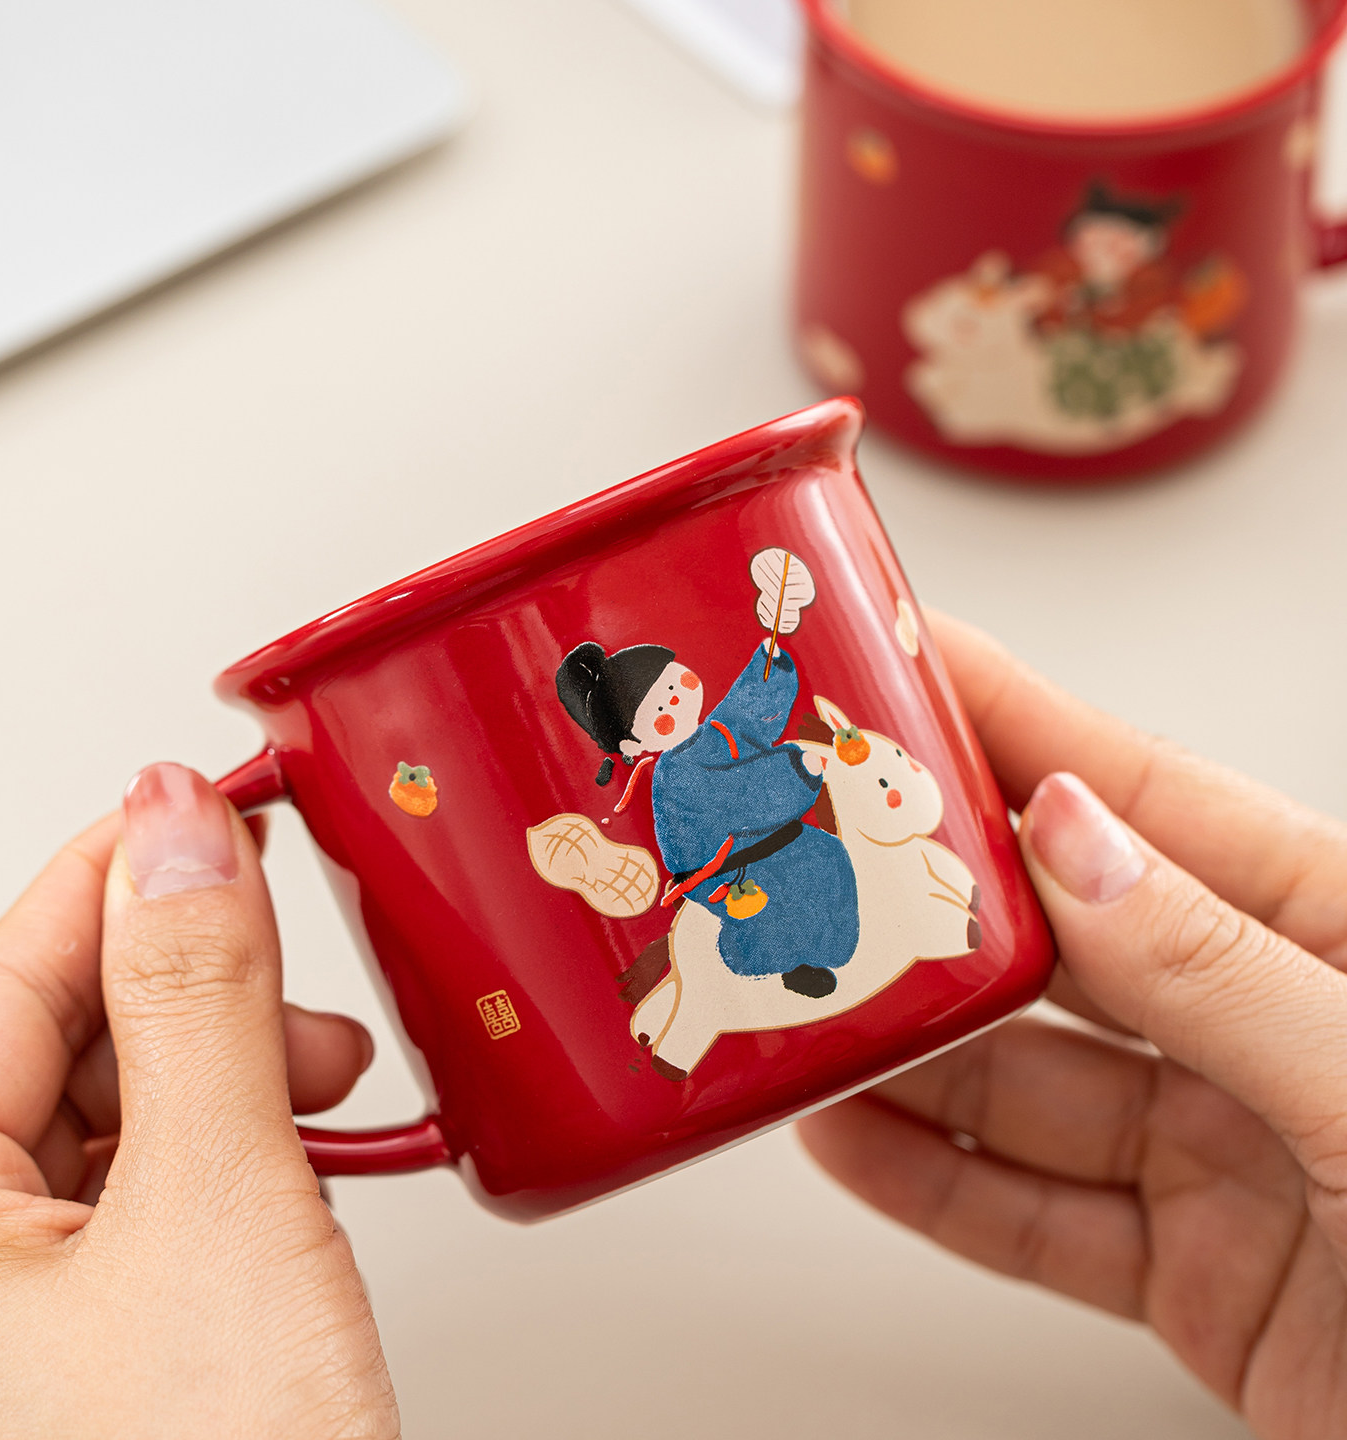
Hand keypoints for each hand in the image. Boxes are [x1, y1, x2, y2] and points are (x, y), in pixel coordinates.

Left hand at [0, 763, 395, 1437]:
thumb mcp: (217, 1211)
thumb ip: (195, 1002)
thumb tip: (178, 835)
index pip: (0, 975)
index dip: (118, 869)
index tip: (208, 798)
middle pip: (54, 1034)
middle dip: (192, 977)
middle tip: (291, 946)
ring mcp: (9, 1312)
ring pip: (116, 1105)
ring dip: (229, 1062)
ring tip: (323, 1070)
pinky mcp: (97, 1336)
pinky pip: (156, 1180)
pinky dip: (241, 1140)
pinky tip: (307, 1141)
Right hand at [799, 614, 1346, 1439]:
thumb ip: (1220, 968)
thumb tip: (1078, 840)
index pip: (1149, 802)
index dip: (1019, 725)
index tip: (908, 665)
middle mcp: (1273, 1029)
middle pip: (1067, 941)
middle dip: (937, 898)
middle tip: (821, 845)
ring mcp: (1230, 1152)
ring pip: (1030, 1082)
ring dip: (913, 1053)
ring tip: (810, 1004)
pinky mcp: (1196, 1271)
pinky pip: (1038, 1215)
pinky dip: (937, 1183)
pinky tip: (856, 1136)